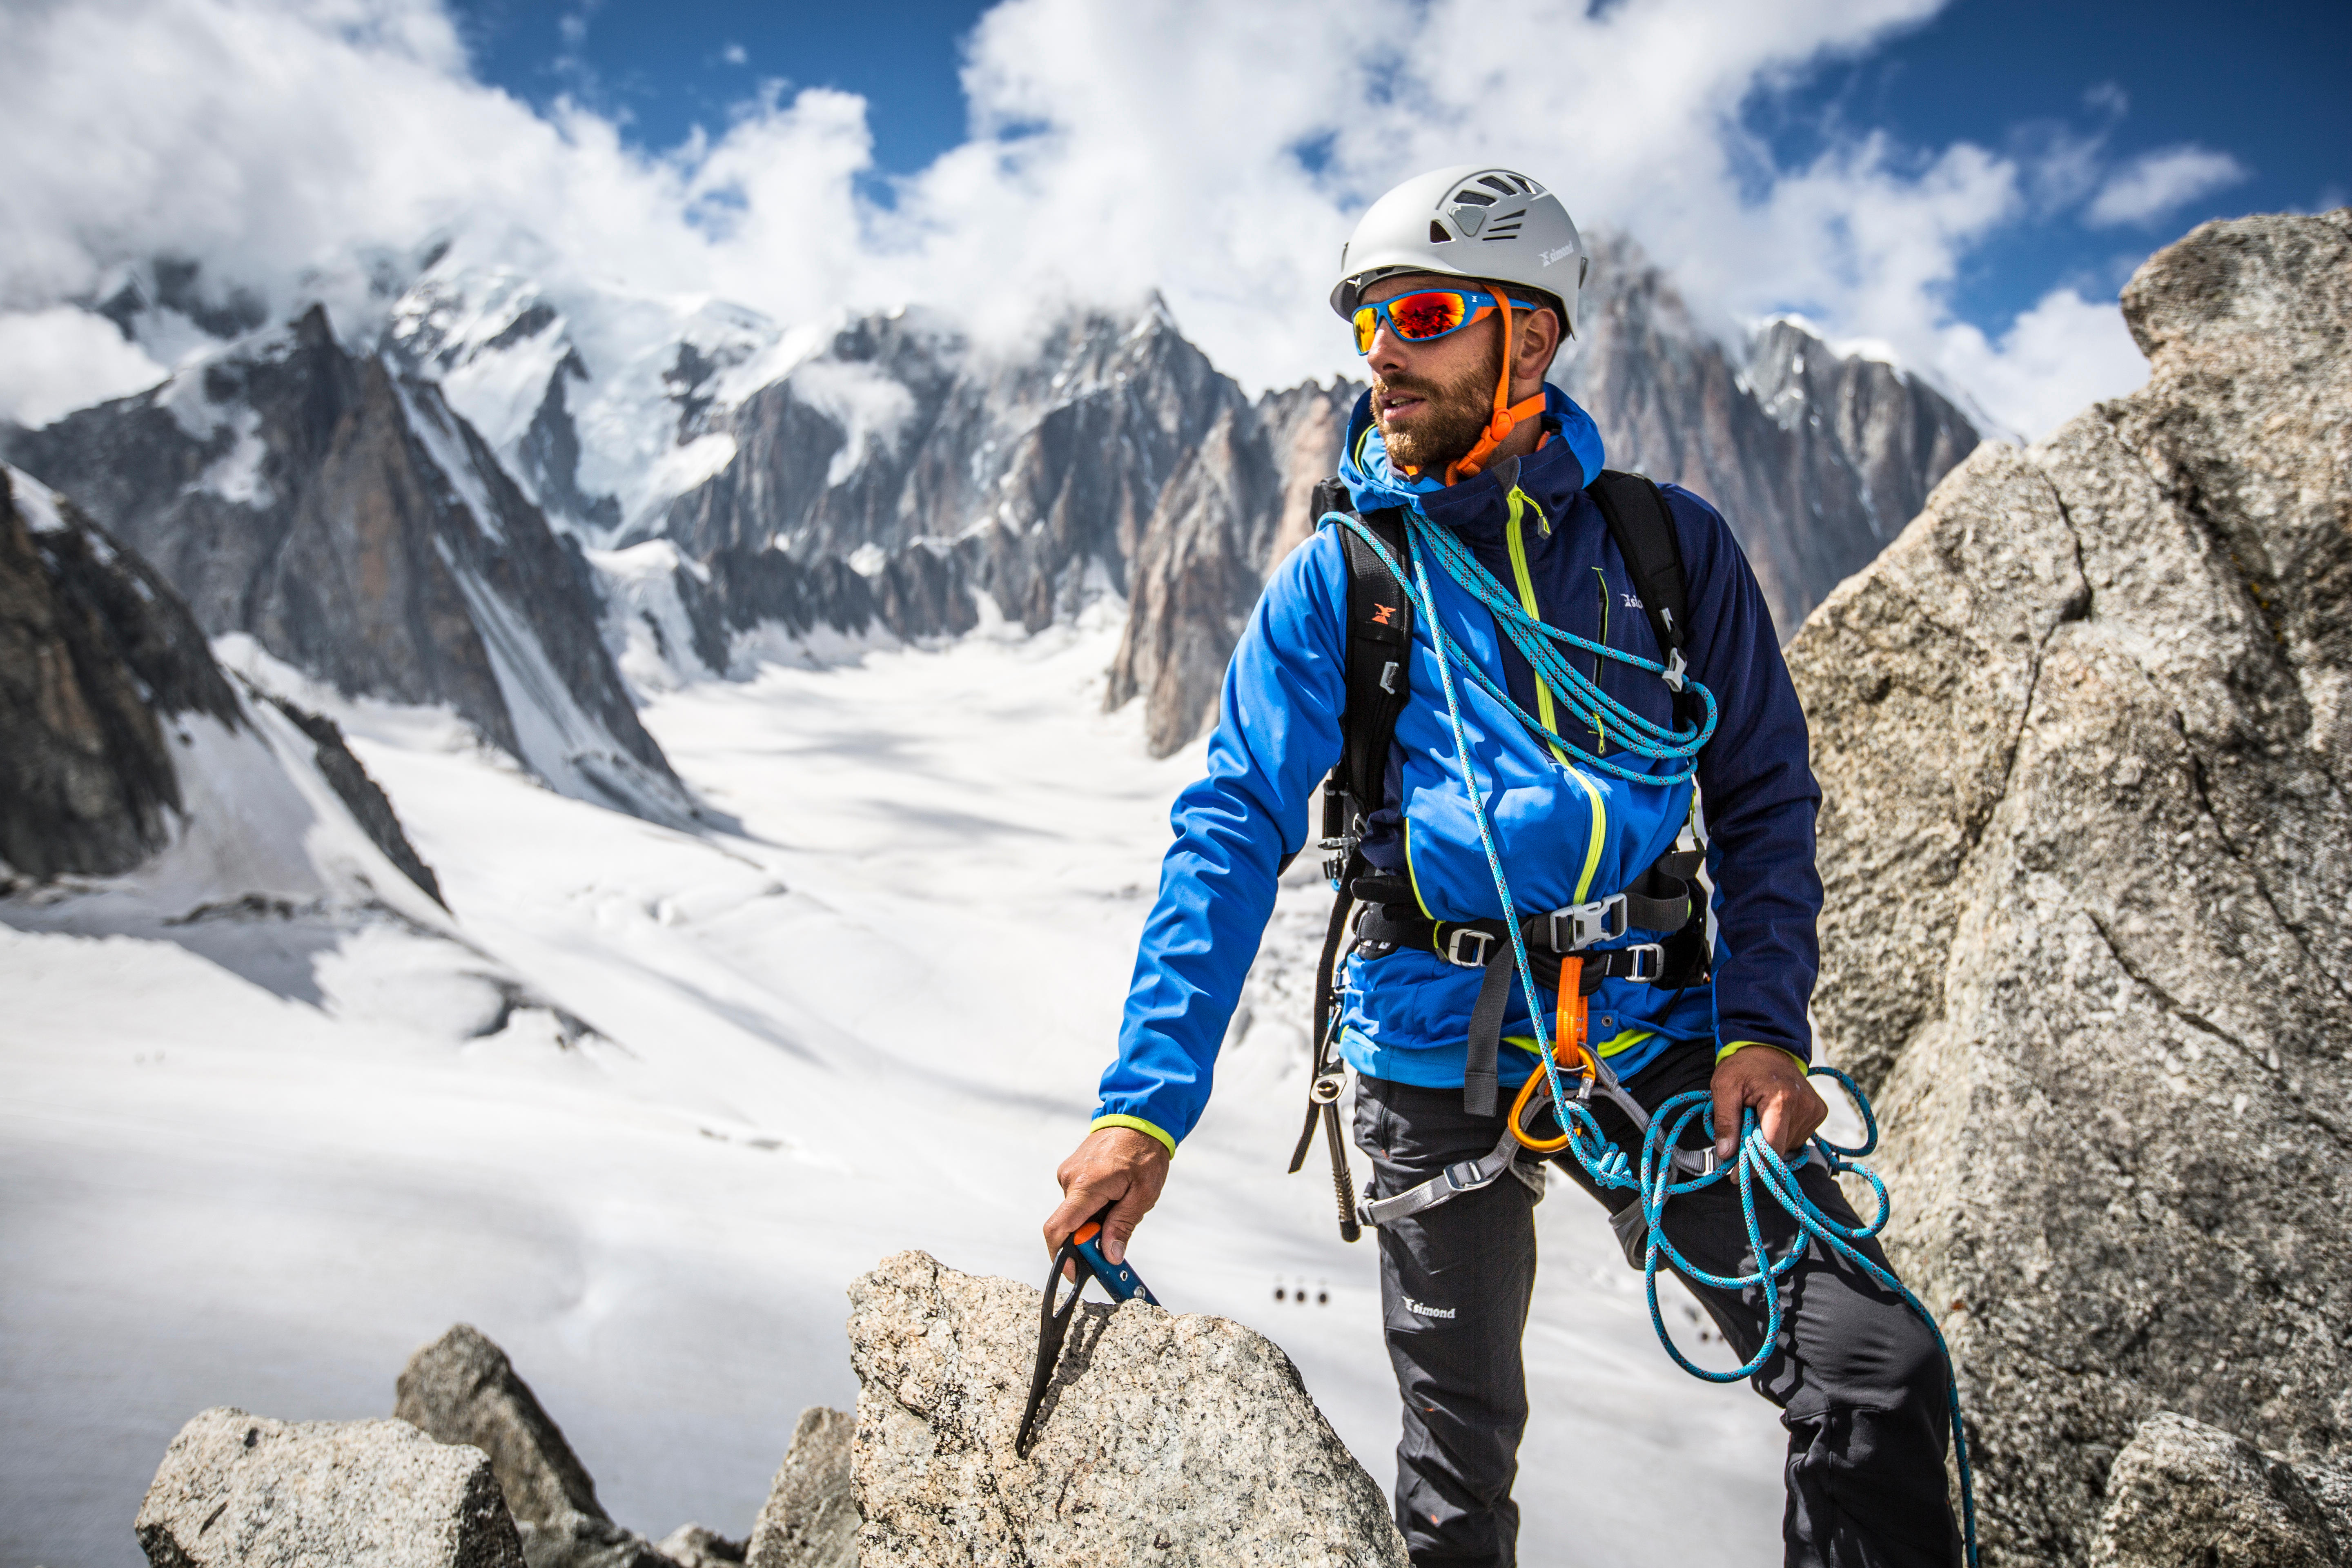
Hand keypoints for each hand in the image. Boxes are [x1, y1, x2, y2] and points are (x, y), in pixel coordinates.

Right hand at [1044, 1127, 1168, 1275]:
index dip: (1061, 1257)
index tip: (1074, 1272)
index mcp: (1086, 1185)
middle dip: (1088, 1240)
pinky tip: (1114, 1197)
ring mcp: (1069, 1173)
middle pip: (1068, 1225)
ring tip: (1121, 1206)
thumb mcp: (1143, 1194)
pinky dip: (1093, 1207)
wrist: (1139, 1117)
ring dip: (1094, 1221)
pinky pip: (1078, 1199)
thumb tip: (1109, 1254)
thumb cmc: (1144, 1152)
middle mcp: (1070, 1179)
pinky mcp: (1072, 1171)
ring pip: (1075, 1212)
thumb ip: (1123, 1225)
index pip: (1058, 1228)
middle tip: (1113, 1241)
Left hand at [1709, 1047, 1826, 1161]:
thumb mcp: (1724, 1087)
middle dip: (1757, 1151)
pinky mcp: (1819, 1113)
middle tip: (1738, 1141)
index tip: (1735, 1176)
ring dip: (1769, 1142)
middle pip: (1779, 1149)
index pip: (1771, 1147)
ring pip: (1787, 1146)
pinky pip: (1796, 1137)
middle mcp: (1804, 1107)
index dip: (1752, 1166)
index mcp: (1781, 1100)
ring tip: (1756, 1120)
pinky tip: (1771, 1119)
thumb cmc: (1743, 1065)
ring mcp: (1814, 1111)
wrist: (1769, 1046)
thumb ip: (1725, 1121)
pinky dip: (1780, 1134)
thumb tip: (1725, 1154)